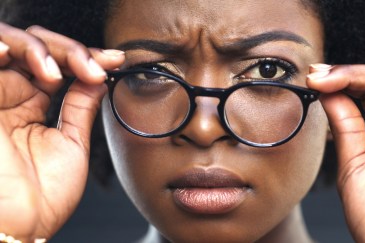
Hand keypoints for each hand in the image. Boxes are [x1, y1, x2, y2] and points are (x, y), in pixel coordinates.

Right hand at [0, 23, 123, 241]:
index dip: (87, 58)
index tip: (115, 61)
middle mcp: (12, 96)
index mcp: (32, 106)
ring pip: (11, 44)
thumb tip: (99, 76)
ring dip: (42, 49)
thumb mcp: (72, 143)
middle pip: (37, 48)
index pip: (59, 65)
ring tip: (60, 72)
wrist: (21, 227)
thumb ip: (80, 106)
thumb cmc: (44, 195)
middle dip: (70, 51)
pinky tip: (26, 60)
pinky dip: (3, 47)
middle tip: (95, 67)